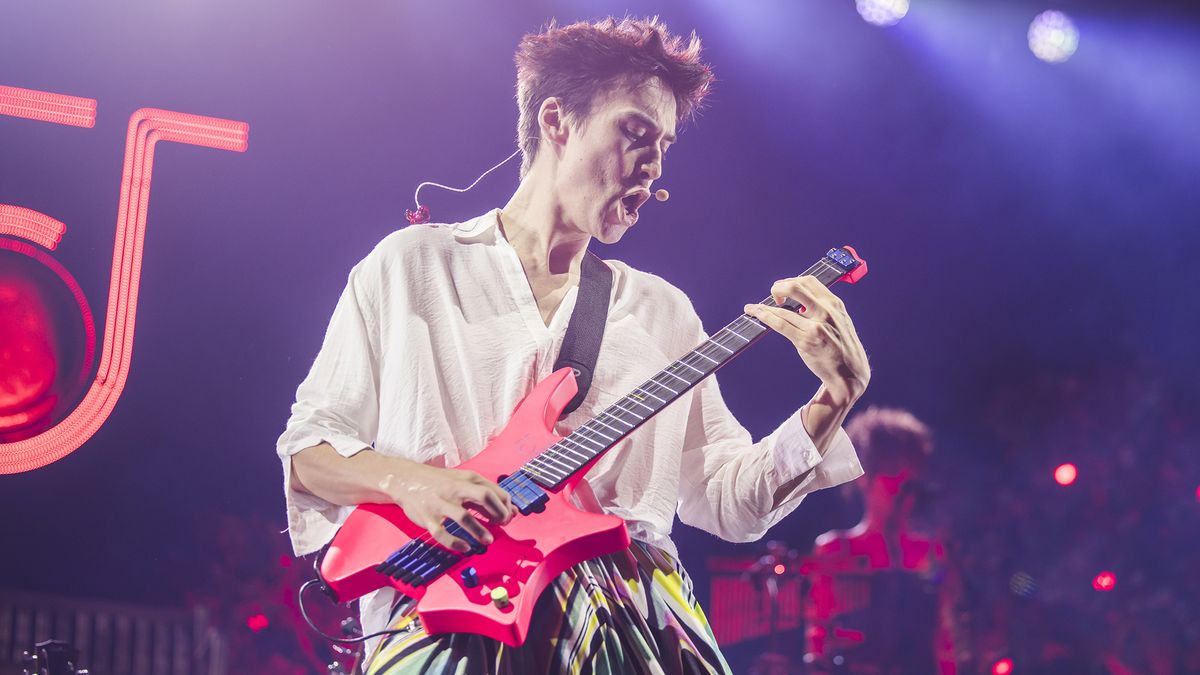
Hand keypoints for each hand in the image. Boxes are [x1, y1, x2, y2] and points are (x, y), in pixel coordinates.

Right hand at [383, 464, 517, 552]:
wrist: (406, 480)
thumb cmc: (440, 483)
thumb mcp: (463, 482)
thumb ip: (485, 495)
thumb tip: (512, 511)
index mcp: (467, 479)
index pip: (494, 491)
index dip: (506, 506)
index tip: (507, 517)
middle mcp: (455, 489)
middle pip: (484, 497)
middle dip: (499, 513)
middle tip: (502, 525)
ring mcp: (440, 504)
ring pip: (463, 517)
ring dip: (479, 531)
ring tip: (488, 541)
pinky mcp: (427, 518)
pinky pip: (442, 533)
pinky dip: (455, 543)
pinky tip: (465, 548)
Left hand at [744, 275, 869, 403]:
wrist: (850, 375)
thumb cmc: (843, 349)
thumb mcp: (840, 322)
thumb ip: (824, 310)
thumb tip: (801, 304)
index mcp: (835, 304)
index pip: (809, 281)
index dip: (792, 281)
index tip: (784, 289)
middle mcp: (826, 311)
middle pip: (795, 287)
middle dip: (778, 288)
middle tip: (772, 296)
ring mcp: (815, 326)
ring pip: (782, 309)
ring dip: (763, 307)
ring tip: (752, 308)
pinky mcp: (806, 341)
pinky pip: (780, 324)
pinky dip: (764, 316)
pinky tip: (755, 314)